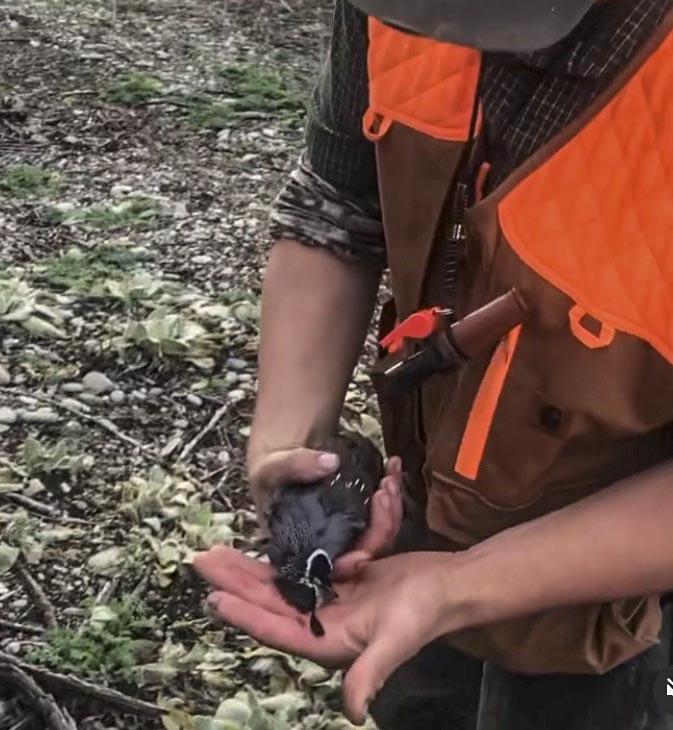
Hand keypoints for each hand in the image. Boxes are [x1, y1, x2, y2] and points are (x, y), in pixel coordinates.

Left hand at [192, 546, 449, 725]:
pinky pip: (299, 570)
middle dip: (234, 583)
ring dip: (248, 570)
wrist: (445, 588)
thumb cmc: (422, 614)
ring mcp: (327, 603)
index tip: (213, 597)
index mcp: (328, 643)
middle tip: (201, 559)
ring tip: (219, 552)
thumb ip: (372, 673)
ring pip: (278, 585)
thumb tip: (355, 714)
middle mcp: (321, 626)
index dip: (244, 615)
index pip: (276, 629)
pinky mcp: (336, 583)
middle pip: (268, 604)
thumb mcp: (396, 641)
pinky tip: (259, 548)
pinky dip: (278, 559)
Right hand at [247, 443, 403, 553]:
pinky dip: (390, 488)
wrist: (283, 459)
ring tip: (391, 475)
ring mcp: (349, 530)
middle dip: (383, 524)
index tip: (364, 554)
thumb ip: (297, 465)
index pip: (333, 568)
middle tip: (385, 490)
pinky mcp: (361, 513)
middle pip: (365, 549)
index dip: (351, 565)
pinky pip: (382, 510)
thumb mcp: (273, 468)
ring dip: (391, 505)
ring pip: (380, 531)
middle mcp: (331, 545)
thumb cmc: (271, 471)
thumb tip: (331, 462)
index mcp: (304, 549)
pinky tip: (392, 464)